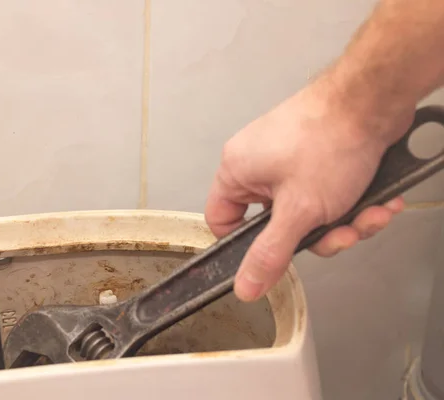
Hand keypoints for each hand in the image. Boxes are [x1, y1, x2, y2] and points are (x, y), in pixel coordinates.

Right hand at [204, 81, 412, 301]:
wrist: (375, 98)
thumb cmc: (329, 140)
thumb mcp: (297, 211)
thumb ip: (270, 254)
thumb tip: (245, 287)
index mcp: (237, 171)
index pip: (222, 220)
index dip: (246, 244)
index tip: (275, 254)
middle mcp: (259, 164)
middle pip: (275, 224)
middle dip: (316, 235)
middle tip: (341, 233)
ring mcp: (290, 159)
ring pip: (308, 213)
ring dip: (343, 222)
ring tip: (370, 213)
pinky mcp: (318, 156)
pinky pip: (327, 195)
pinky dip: (354, 203)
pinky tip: (379, 200)